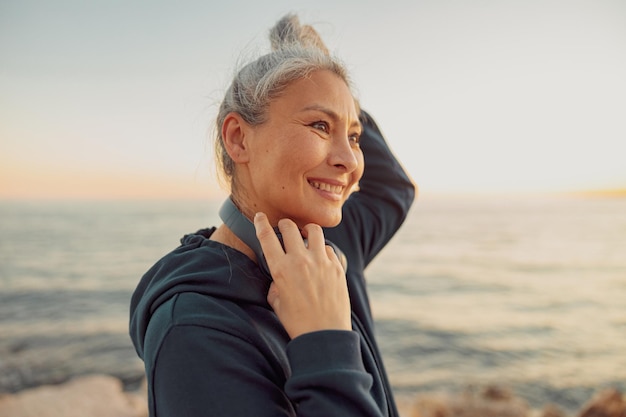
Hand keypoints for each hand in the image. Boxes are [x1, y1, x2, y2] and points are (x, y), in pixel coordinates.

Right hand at [254, 212, 350, 338]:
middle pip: (290, 227)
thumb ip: (275, 285)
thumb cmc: (297, 323)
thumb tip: (278, 277)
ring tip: (305, 235)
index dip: (261, 223)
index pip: (267, 237)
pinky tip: (319, 257)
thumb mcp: (277, 303)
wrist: (324, 336)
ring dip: (306, 230)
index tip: (260, 217)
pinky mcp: (337, 267)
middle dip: (285, 224)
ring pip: (313, 230)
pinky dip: (322, 249)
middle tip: (285, 228)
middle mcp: (300, 261)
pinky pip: (328, 248)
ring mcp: (321, 262)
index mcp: (281, 269)